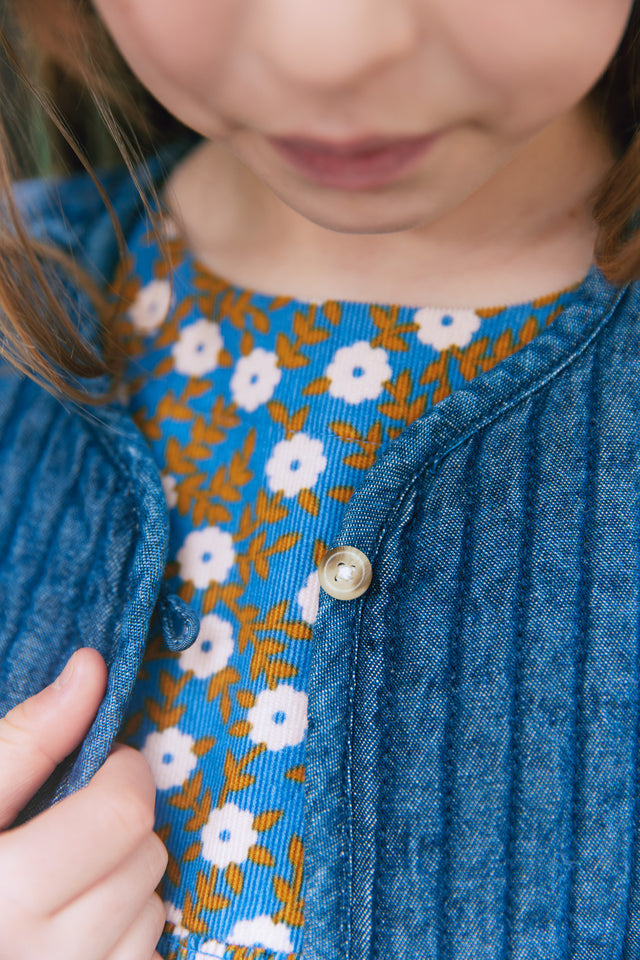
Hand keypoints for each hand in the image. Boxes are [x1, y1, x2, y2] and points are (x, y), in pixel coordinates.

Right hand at [0, 648, 167, 959]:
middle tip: (77, 821)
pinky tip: (76, 925)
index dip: (124, 772)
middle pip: (144, 856)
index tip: (103, 764)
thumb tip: (92, 668)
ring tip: (68, 878)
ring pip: (151, 909)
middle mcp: (39, 954)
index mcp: (4, 891)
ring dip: (128, 880)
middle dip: (125, 824)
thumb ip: (26, 738)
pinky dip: (127, 933)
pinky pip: (145, 958)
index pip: (121, 814)